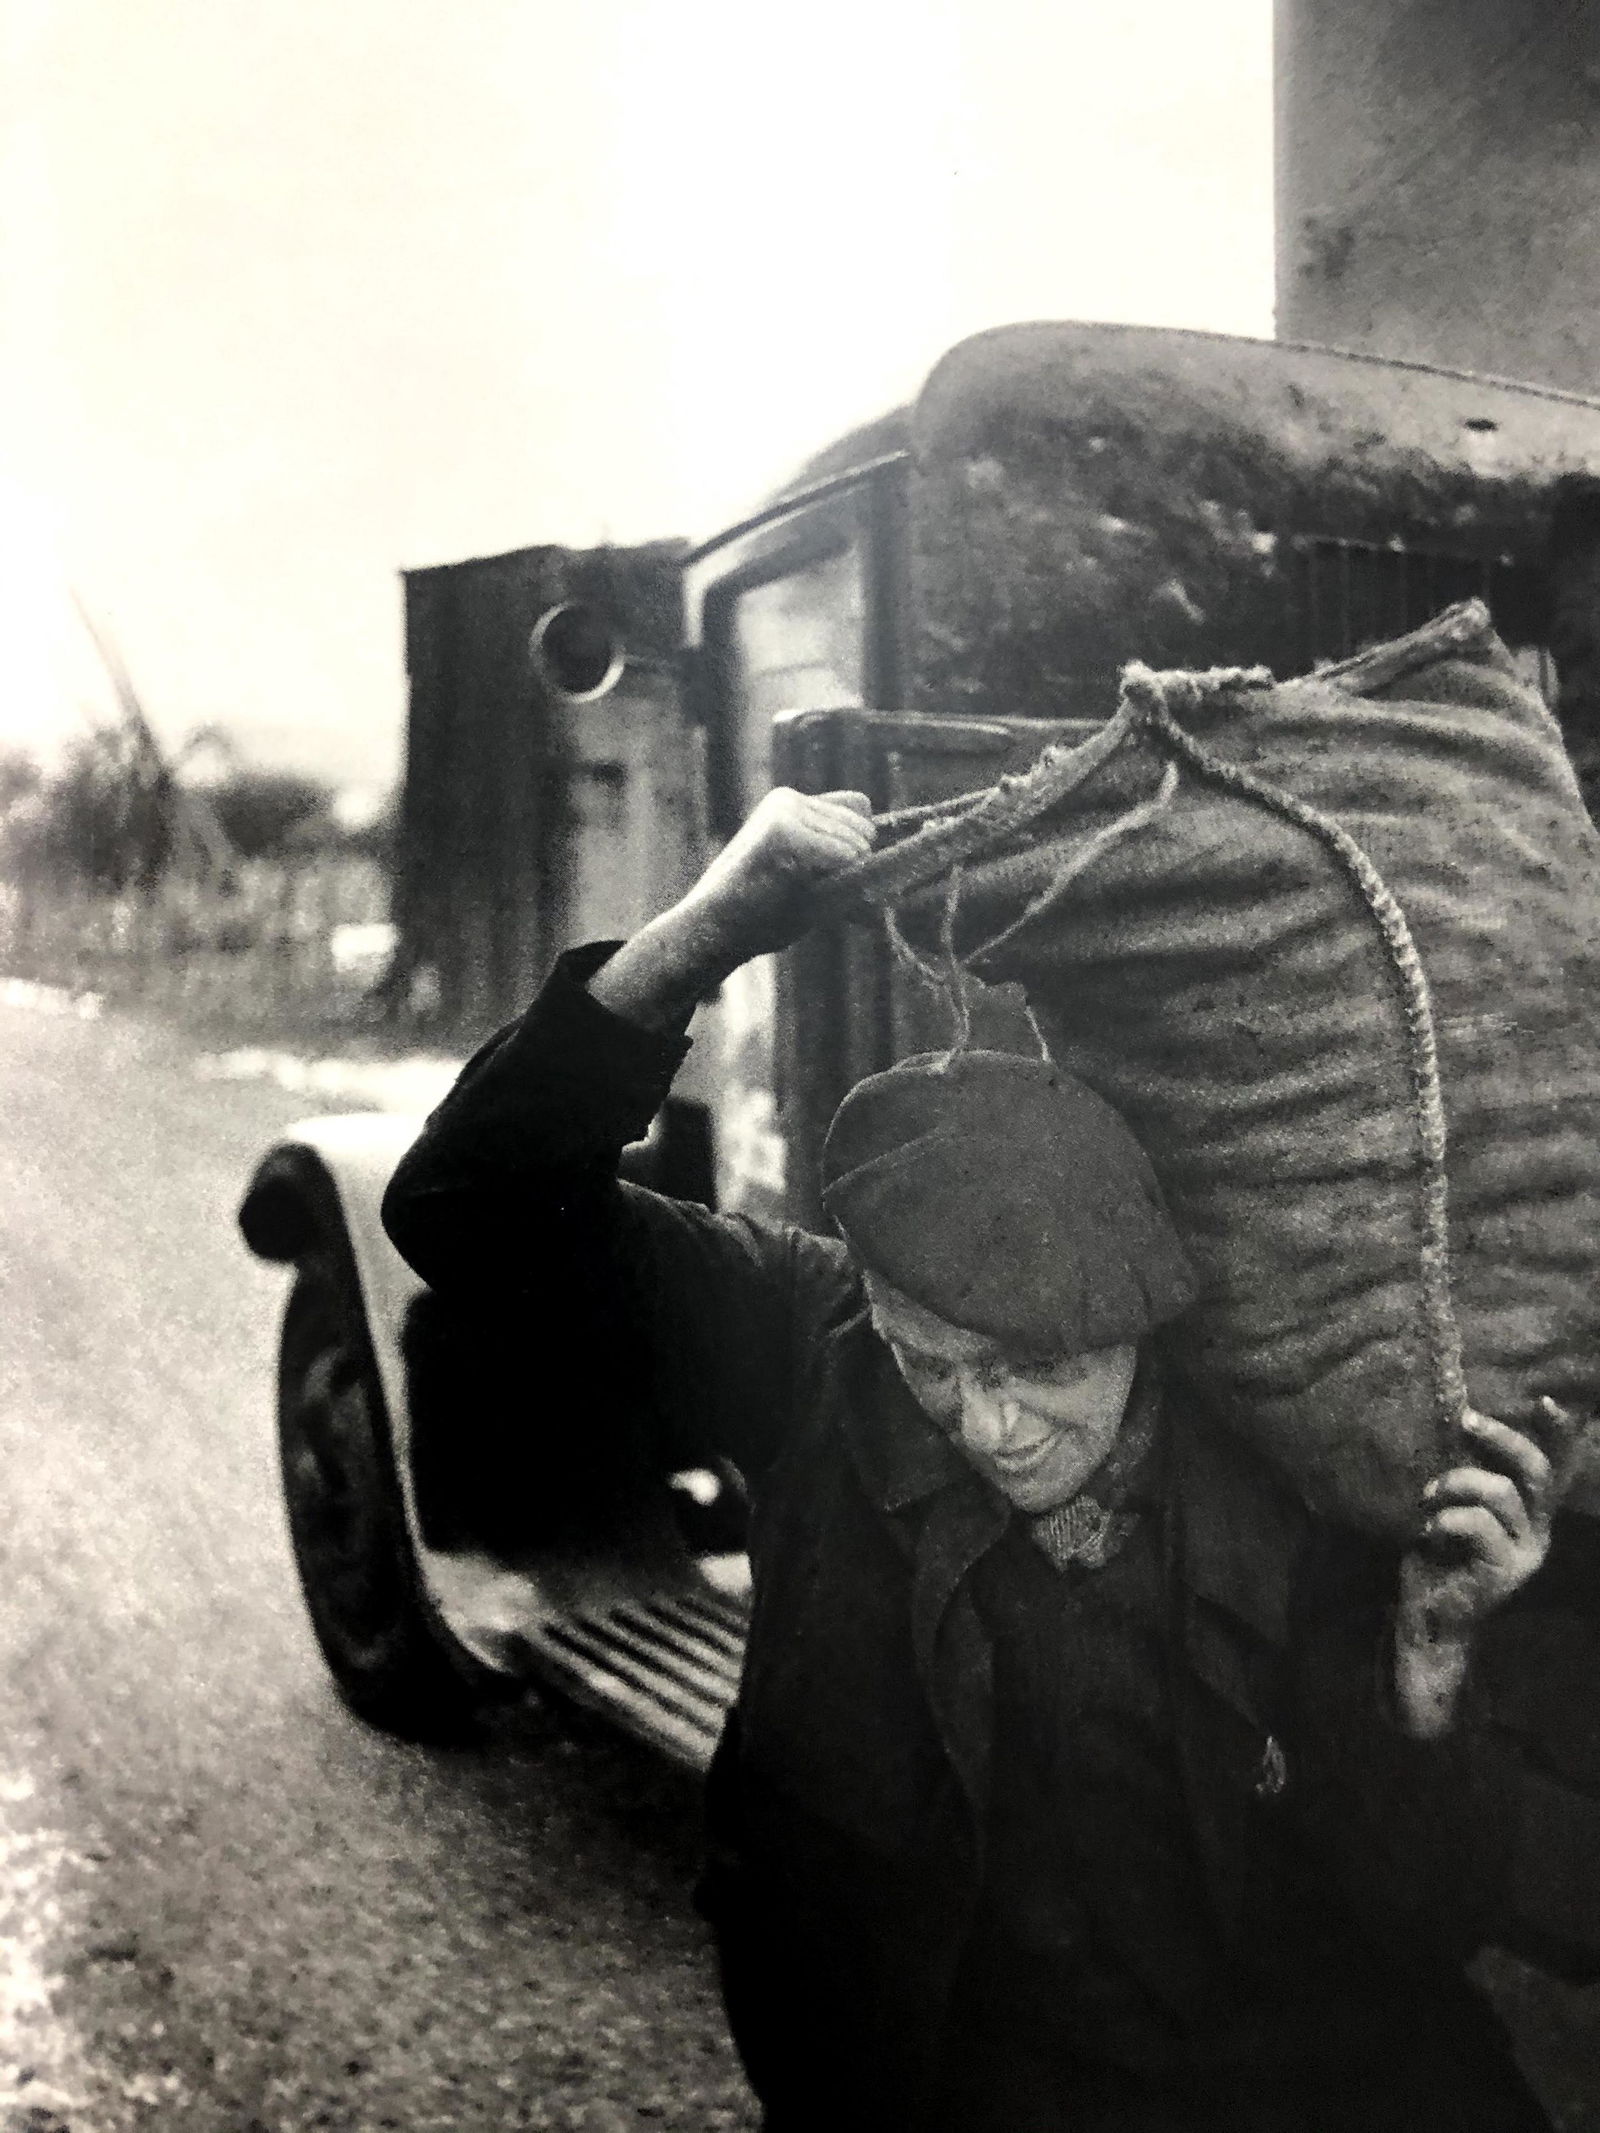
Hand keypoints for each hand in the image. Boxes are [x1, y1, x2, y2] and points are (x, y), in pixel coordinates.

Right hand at [586, 789, 873, 1031]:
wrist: (715, 929)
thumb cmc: (761, 913)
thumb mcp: (810, 879)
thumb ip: (842, 862)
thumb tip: (896, 876)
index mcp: (792, 803)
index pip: (861, 809)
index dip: (856, 846)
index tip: (828, 876)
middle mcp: (789, 798)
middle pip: (865, 827)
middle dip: (850, 867)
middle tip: (802, 889)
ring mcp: (784, 810)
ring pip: (858, 844)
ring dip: (838, 878)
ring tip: (791, 890)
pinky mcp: (783, 830)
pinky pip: (845, 856)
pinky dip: (833, 879)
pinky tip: (791, 886)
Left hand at [1393, 1398, 1578, 1736]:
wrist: (1428, 1613)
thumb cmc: (1435, 1551)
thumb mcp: (1452, 1505)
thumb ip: (1467, 1475)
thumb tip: (1454, 1422)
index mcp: (1529, 1510)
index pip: (1554, 1465)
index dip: (1557, 1433)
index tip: (1546, 1400)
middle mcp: (1538, 1528)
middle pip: (1537, 1471)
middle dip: (1502, 1438)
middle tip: (1466, 1419)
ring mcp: (1526, 1551)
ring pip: (1501, 1492)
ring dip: (1456, 1483)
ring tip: (1427, 1495)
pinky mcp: (1506, 1571)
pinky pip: (1479, 1525)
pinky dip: (1448, 1517)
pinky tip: (1428, 1528)